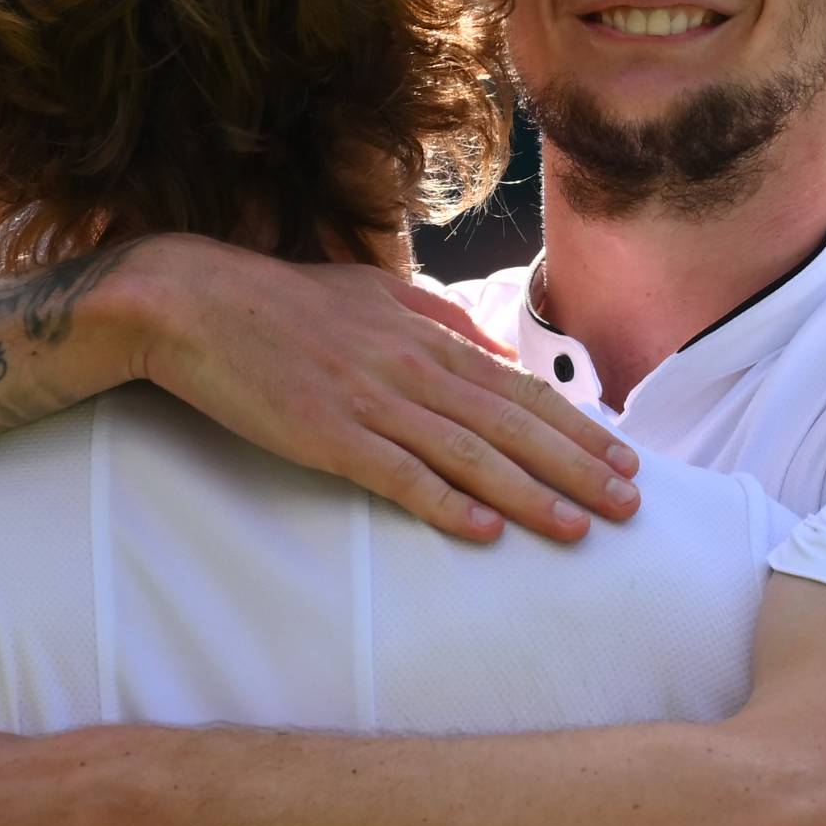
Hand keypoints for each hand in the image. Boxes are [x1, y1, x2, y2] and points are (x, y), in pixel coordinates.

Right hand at [120, 237, 637, 544]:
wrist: (195, 303)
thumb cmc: (283, 302)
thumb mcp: (374, 294)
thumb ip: (438, 321)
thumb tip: (494, 352)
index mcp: (426, 338)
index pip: (521, 388)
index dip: (578, 427)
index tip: (625, 459)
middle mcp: (411, 368)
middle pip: (512, 425)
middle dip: (577, 467)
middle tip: (630, 506)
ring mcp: (370, 401)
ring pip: (468, 453)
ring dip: (529, 494)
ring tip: (578, 529)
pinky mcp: (326, 433)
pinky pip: (396, 474)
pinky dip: (443, 503)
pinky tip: (483, 531)